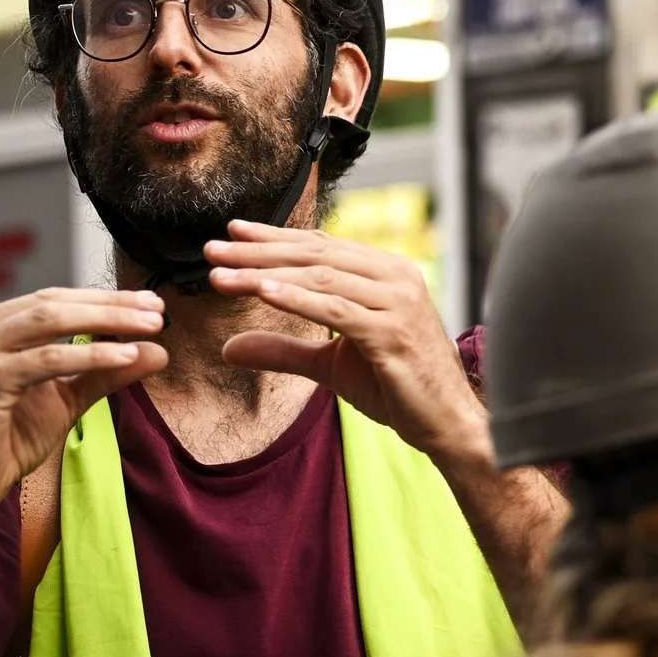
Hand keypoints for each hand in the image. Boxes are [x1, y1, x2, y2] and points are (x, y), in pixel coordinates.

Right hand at [0, 289, 167, 525]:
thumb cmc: (8, 439)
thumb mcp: (67, 397)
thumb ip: (106, 370)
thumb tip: (157, 349)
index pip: (53, 299)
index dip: (104, 298)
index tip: (150, 303)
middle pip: (53, 303)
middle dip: (112, 305)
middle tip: (156, 312)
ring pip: (50, 321)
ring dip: (107, 321)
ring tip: (150, 328)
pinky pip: (46, 360)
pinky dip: (90, 355)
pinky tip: (125, 357)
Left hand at [207, 222, 486, 470]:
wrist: (446, 423)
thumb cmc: (399, 388)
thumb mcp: (331, 365)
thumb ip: (284, 349)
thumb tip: (229, 347)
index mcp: (388, 274)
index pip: (322, 247)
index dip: (275, 238)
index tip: (231, 234)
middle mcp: (398, 278)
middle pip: (316, 255)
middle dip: (259, 252)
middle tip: (212, 250)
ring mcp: (399, 303)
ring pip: (321, 277)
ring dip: (265, 273)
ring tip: (222, 275)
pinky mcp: (393, 332)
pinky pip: (336, 310)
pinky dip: (297, 298)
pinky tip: (261, 292)